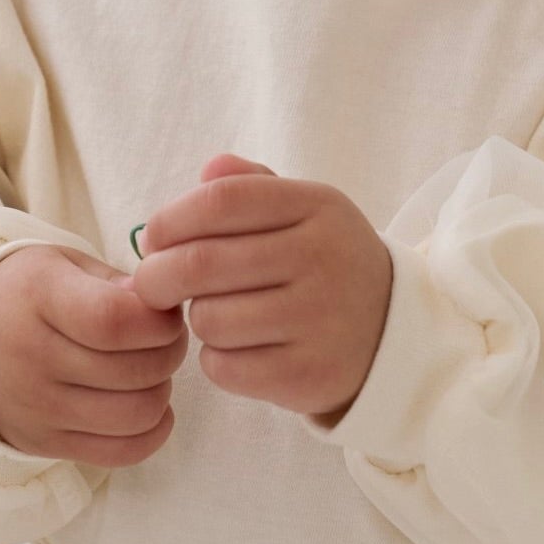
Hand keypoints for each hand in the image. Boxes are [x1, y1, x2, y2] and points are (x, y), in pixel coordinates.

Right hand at [0, 244, 189, 465]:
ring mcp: (37, 409)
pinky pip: (121, 453)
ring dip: (162, 389)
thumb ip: (116, 281)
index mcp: (38, 297)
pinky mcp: (44, 444)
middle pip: (135, 370)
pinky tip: (147, 403)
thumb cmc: (27, 293)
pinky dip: (152, 431)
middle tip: (164, 335)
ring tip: (150, 367)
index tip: (165, 309)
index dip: (159, 319)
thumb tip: (162, 308)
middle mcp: (33, 358)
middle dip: (171, 349)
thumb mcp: (63, 264)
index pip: (115, 321)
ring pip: (137, 414)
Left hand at [126, 154, 393, 421]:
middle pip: (202, 262)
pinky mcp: (306, 373)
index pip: (222, 200)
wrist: (391, 333)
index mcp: (317, 206)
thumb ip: (252, 185)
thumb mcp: (305, 210)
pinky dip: (216, 359)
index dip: (171, 218)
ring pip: (208, 318)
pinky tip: (239, 346)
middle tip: (151, 282)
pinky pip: (223, 366)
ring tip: (217, 312)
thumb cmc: (326, 262)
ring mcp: (317, 319)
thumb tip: (207, 170)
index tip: (153, 237)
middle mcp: (321, 258)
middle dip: (157, 274)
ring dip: (196, 318)